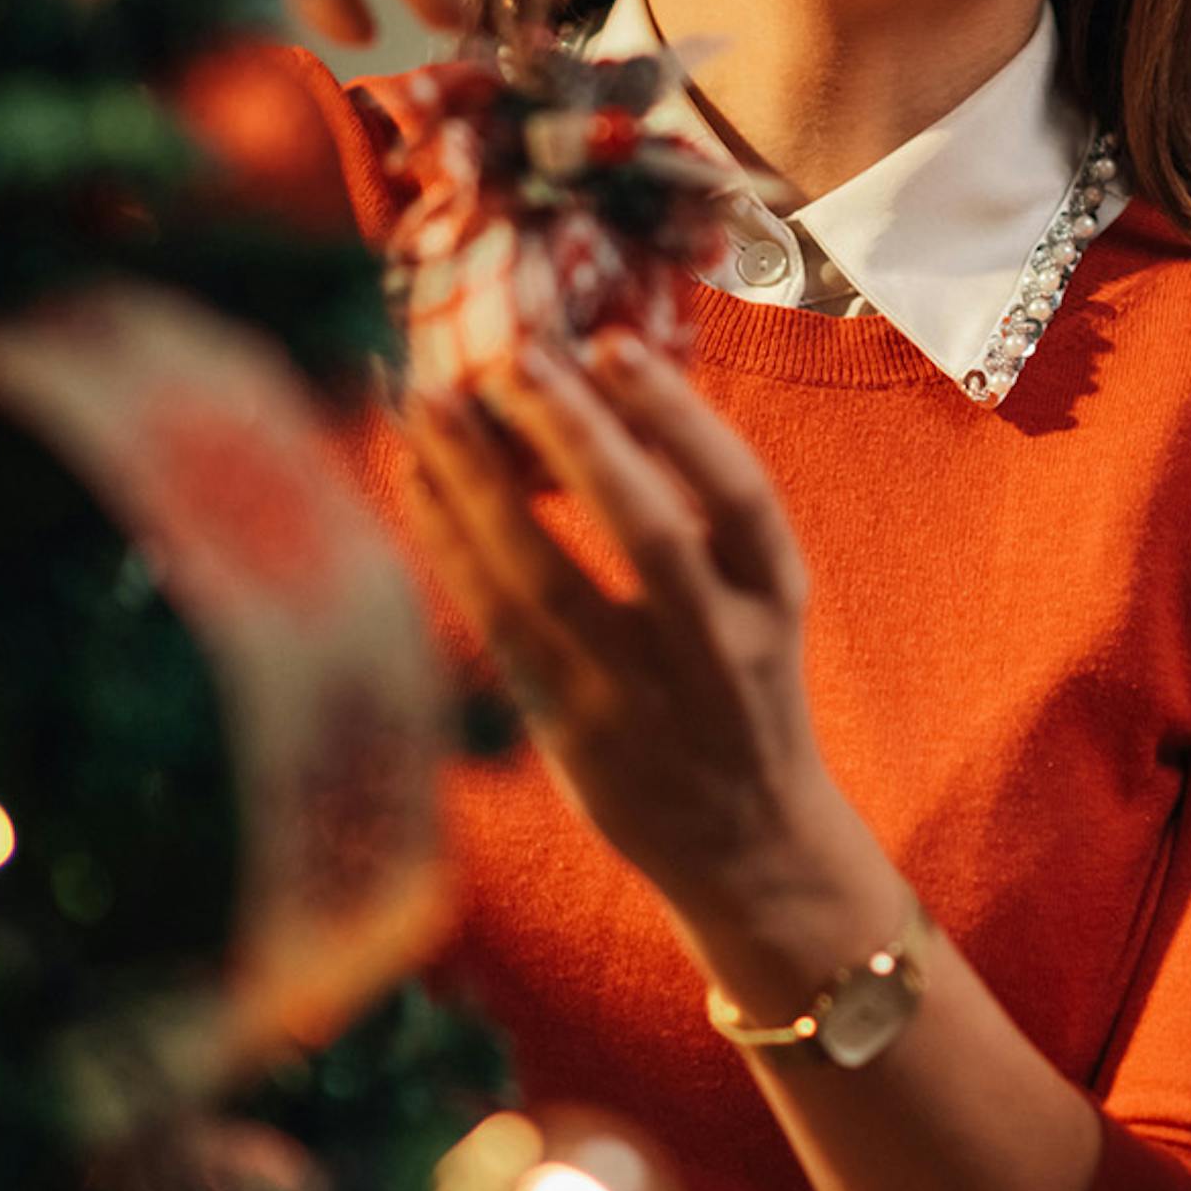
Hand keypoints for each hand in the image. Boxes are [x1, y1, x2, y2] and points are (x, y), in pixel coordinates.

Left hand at [398, 334, 899, 993]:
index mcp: (775, 600)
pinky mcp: (570, 733)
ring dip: (478, 484)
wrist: (749, 845)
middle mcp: (716, 650)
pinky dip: (450, 548)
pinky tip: (415, 484)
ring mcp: (639, 700)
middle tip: (506, 357)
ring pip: (547, 582)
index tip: (612, 344)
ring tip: (426, 403)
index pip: (740, 496)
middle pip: (646, 532)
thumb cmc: (741, 693)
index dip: (679, 419)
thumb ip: (705, 522)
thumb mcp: (759, 605)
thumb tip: (599, 388)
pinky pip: (496, 627)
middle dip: (573, 437)